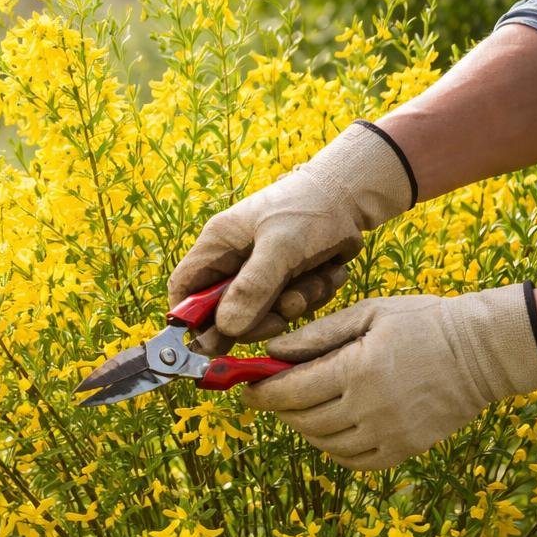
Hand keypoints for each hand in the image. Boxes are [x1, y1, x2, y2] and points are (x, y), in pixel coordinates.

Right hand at [169, 123, 412, 353]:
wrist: (352, 195)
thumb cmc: (310, 209)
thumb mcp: (281, 246)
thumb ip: (253, 287)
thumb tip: (227, 328)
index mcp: (218, 246)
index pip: (184, 289)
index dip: (190, 319)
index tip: (213, 341)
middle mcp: (234, 263)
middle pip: (224, 313)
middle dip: (255, 319)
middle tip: (281, 317)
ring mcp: (260, 275)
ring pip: (263, 314)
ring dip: (294, 304)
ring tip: (314, 278)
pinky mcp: (287, 282)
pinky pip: (292, 308)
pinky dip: (313, 296)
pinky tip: (326, 272)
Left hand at [241, 284, 536, 469]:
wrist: (485, 350)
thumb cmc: (424, 322)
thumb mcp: (369, 314)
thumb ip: (316, 336)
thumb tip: (271, 353)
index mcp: (357, 369)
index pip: (290, 391)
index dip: (262, 392)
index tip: (247, 388)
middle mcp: (370, 407)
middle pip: (303, 420)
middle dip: (281, 408)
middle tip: (274, 395)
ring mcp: (389, 433)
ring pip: (324, 443)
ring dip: (305, 427)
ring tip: (305, 407)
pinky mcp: (405, 449)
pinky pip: (354, 460)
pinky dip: (335, 448)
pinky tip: (334, 428)